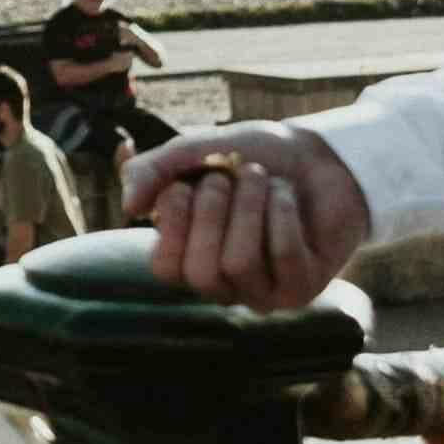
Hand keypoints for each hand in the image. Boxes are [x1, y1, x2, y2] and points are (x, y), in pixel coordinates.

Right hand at [130, 122, 370, 310]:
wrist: (314, 155)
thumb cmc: (247, 157)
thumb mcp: (191, 152)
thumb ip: (150, 172)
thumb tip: (130, 207)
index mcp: (189, 256)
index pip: (164, 269)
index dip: (173, 224)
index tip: (184, 185)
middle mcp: (224, 284)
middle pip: (201, 274)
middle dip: (211, 212)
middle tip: (225, 177)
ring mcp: (264, 291)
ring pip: (239, 264)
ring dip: (249, 206)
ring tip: (259, 179)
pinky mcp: (303, 287)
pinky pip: (283, 254)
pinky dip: (281, 210)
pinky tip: (286, 195)